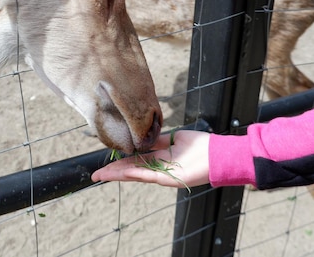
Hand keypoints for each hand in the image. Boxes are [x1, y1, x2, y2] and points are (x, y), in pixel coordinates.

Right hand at [91, 130, 211, 187]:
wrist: (217, 155)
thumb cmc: (199, 146)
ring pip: (134, 174)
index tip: (105, 162)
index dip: (119, 162)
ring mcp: (162, 175)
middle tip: (95, 175)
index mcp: (158, 159)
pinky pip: (147, 175)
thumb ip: (157, 139)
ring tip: (101, 176)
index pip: (134, 161)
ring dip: (117, 175)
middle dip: (112, 172)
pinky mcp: (169, 179)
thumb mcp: (174, 138)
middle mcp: (158, 168)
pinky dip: (133, 173)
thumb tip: (141, 134)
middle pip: (130, 170)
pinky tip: (121, 172)